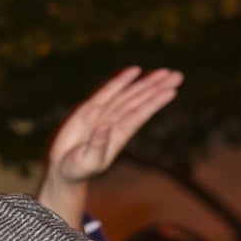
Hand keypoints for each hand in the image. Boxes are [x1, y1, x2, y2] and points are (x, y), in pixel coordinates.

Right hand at [47, 67, 180, 189]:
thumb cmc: (77, 169)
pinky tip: (134, 71)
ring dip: (145, 82)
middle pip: (139, 100)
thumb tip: (104, 127)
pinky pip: (107, 91)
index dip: (155, 103)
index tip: (171, 92)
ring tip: (164, 72)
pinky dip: (120, 81)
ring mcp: (103, 114)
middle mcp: (115, 122)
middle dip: (157, 87)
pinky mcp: (88, 109)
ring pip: (127, 94)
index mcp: (118, 136)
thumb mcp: (88, 162)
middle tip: (177, 75)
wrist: (63, 168)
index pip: (140, 115)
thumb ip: (97, 146)